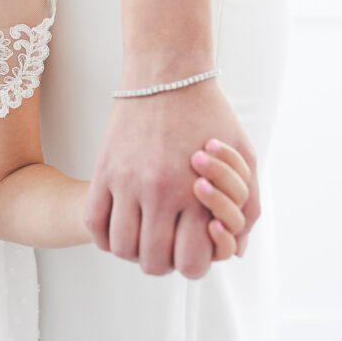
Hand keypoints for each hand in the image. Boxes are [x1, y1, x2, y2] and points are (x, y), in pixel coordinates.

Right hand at [83, 80, 259, 278]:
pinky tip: (119, 224)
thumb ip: (247, 205)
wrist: (168, 76)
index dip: (193, 263)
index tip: (191, 247)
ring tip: (142, 234)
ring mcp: (127, 182)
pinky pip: (94, 222)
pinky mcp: (104, 170)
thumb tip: (237, 247)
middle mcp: (159, 192)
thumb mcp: (244, 158)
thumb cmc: (211, 116)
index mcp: (197, 194)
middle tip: (166, 244)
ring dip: (133, 249)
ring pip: (122, 248)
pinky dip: (105, 234)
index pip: (191, 262)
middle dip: (163, 261)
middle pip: (154, 262)